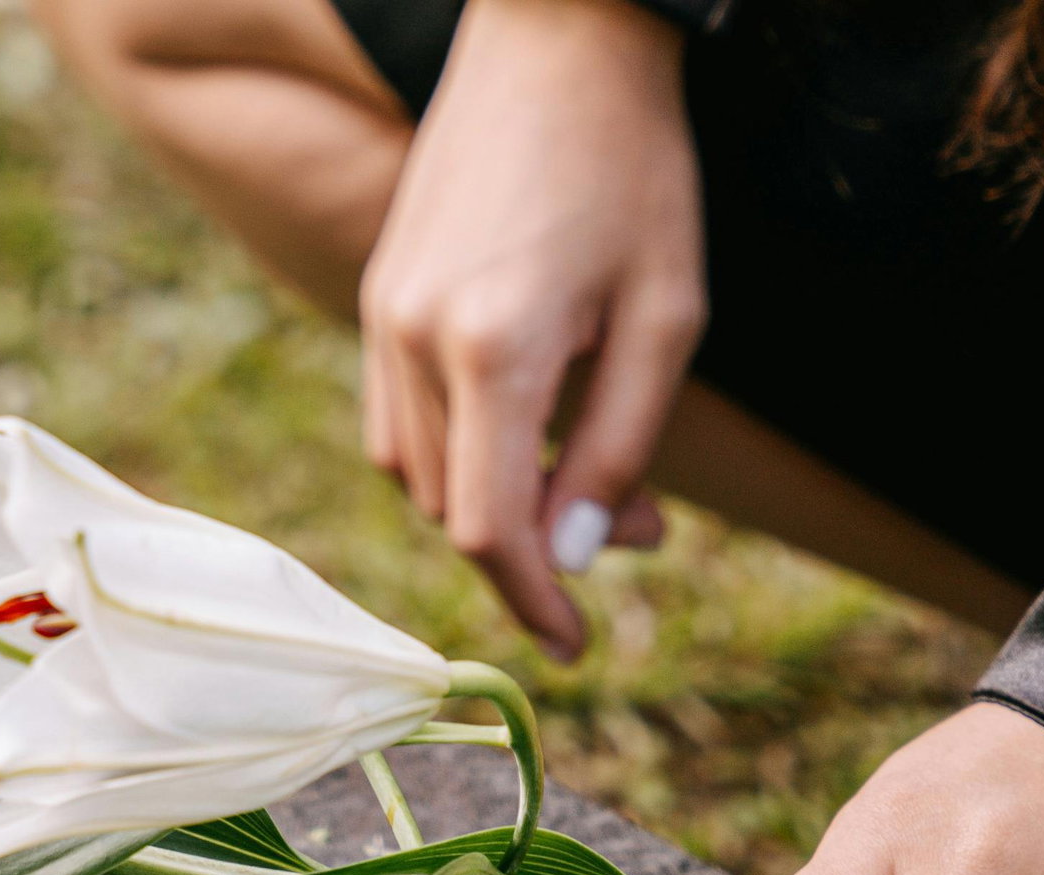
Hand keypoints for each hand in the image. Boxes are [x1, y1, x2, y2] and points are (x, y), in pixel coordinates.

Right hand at [359, 0, 703, 657]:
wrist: (558, 41)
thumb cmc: (635, 170)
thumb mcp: (668, 317)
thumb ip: (621, 447)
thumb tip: (576, 557)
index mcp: (494, 347)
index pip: (492, 529)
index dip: (534, 604)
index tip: (576, 644)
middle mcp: (415, 340)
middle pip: (456, 510)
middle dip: (539, 546)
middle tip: (640, 522)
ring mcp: (382, 317)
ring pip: (419, 474)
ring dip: (496, 501)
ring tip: (588, 469)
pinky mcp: (376, 296)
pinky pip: (398, 421)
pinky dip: (456, 456)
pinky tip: (525, 425)